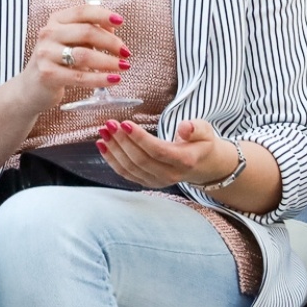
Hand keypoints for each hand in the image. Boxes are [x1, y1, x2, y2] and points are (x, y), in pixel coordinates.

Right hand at [15, 2, 130, 110]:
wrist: (31, 88)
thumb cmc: (56, 62)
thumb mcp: (70, 42)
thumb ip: (88, 31)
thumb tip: (113, 26)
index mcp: (55, 20)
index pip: (82, 11)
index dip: (103, 14)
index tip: (121, 21)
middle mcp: (48, 33)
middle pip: (86, 32)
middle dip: (111, 42)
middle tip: (126, 52)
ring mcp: (46, 54)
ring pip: (85, 55)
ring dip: (109, 61)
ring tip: (124, 67)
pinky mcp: (48, 74)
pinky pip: (80, 77)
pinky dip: (100, 79)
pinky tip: (114, 80)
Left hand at [95, 117, 235, 189]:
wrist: (203, 164)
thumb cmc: (201, 143)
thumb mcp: (204, 130)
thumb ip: (195, 128)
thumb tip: (184, 127)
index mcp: (184, 161)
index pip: (158, 151)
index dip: (140, 138)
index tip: (125, 123)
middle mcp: (170, 175)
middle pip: (140, 160)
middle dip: (122, 141)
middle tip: (110, 124)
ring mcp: (157, 181)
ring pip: (130, 168)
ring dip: (114, 149)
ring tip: (103, 131)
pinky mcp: (147, 182)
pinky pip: (126, 173)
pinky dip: (112, 160)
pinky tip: (102, 145)